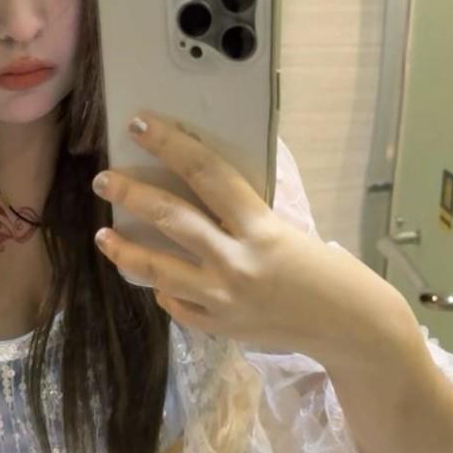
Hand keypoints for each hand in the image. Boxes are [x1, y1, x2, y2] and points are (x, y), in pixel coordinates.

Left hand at [90, 109, 352, 357]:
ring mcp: (223, 299)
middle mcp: (237, 262)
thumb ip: (242, 216)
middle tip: (104, 179)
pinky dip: (164, 289)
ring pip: (158, 269)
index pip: (207, 173)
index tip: (140, 125)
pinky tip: (151, 278)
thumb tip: (195, 192)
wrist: (349, 326)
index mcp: (261, 227)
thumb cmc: (324, 270)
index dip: (170, 144)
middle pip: (172, 219)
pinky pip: (177, 304)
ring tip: (104, 235)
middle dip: (132, 194)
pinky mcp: (218, 327)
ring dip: (125, 250)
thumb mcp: (286, 230)